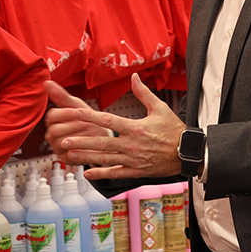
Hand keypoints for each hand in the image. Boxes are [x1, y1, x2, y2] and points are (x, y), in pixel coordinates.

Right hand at [43, 80, 107, 160]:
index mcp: (53, 120)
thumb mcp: (77, 105)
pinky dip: (82, 148)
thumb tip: (46, 82)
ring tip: (90, 133)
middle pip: (54, 131)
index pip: (51, 116)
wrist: (102, 137)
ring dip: (78, 136)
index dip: (66, 113)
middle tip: (87, 124)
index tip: (78, 112)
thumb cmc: (88, 119)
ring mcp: (57, 147)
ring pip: (62, 143)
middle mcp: (52, 135)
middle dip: (73, 126)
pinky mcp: (65, 159)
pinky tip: (90, 144)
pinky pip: (70, 155)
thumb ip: (61, 95)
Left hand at [59, 75, 184, 179]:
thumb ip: (144, 93)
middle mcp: (131, 144)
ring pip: (105, 159)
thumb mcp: (160, 108)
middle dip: (80, 142)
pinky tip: (88, 173)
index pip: (107, 121)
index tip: (75, 114)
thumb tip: (134, 77)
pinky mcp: (136, 171)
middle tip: (63, 141)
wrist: (187, 153)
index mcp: (135, 128)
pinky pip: (116, 173)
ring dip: (86, 158)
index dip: (89, 118)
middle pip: (101, 143)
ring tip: (69, 155)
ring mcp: (133, 159)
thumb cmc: (174, 130)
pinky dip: (101, 174)